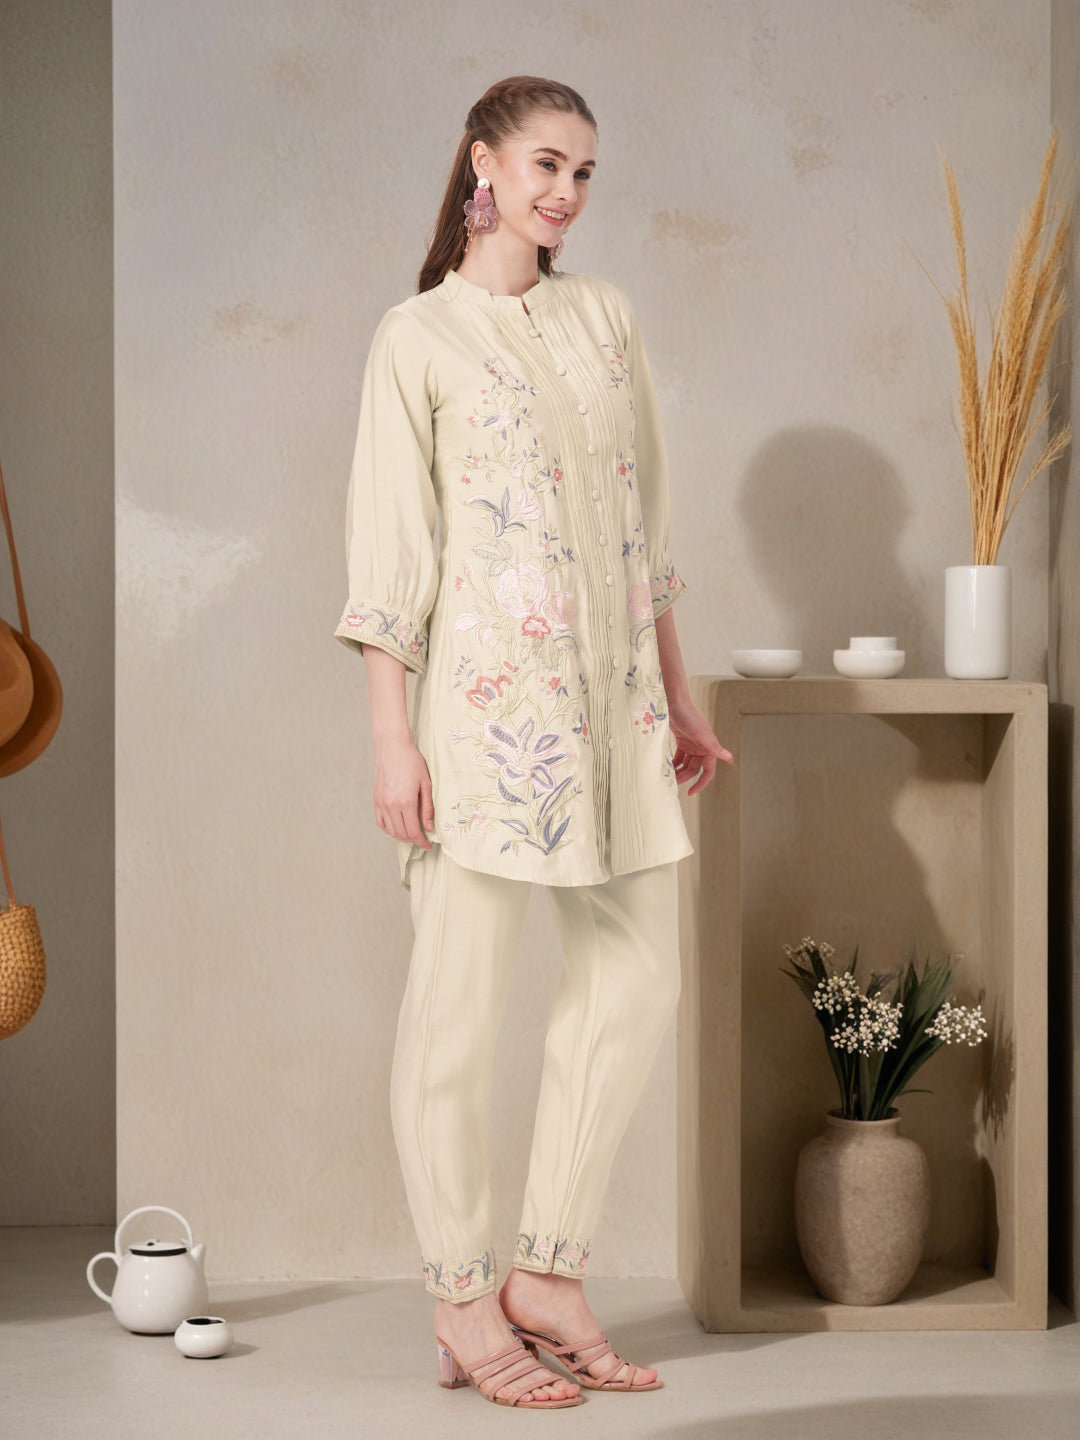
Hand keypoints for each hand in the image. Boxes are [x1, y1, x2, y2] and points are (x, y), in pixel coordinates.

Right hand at [372, 734, 434, 848]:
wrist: (392, 747)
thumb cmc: (412, 761)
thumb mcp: (426, 784)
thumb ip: (427, 808)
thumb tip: (429, 827)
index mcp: (406, 802)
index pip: (413, 831)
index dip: (421, 841)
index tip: (428, 844)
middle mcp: (391, 805)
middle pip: (401, 834)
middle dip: (413, 840)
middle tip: (422, 840)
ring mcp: (381, 803)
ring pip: (390, 830)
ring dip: (401, 836)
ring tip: (411, 834)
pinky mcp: (375, 800)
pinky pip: (380, 822)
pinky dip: (388, 829)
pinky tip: (396, 828)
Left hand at [667, 697, 733, 795]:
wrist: (674, 702)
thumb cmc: (689, 716)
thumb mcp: (701, 734)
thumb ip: (714, 747)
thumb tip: (730, 759)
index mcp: (709, 748)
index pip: (708, 771)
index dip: (701, 783)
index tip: (690, 793)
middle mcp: (702, 748)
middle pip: (694, 769)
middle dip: (684, 777)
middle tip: (672, 782)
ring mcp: (691, 745)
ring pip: (686, 764)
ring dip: (678, 771)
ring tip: (668, 776)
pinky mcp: (681, 742)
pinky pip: (678, 757)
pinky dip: (673, 763)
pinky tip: (666, 767)